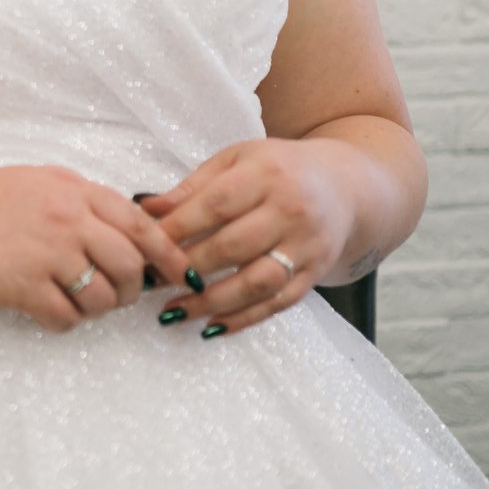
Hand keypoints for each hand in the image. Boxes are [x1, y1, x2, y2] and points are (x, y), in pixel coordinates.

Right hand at [0, 166, 194, 332]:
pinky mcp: (21, 286)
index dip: (168, 252)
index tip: (181, 273)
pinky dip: (62, 321)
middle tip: (115, 294)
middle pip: (131, 265)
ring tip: (71, 299)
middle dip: (132, 289)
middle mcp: (65, 217)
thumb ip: (79, 200)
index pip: (140, 223)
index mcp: (71, 188)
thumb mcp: (33, 183)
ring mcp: (45, 252)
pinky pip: (67, 319)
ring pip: (103, 297)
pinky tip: (43, 309)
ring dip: (94, 308)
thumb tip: (129, 232)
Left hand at [148, 138, 357, 338]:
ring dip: (211, 302)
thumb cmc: (278, 170)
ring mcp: (306, 246)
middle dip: (186, 268)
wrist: (345, 187)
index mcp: (266, 175)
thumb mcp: (237, 161)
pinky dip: (244, 318)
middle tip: (149, 282)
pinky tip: (211, 326)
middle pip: (232, 247)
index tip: (143, 248)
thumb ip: (192, 187)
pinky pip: (278, 303)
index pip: (214, 206)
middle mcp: (290, 211)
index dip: (176, 230)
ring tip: (172, 312)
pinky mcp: (315, 273)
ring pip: (256, 282)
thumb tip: (144, 208)